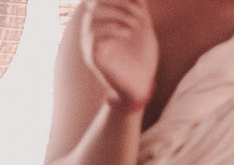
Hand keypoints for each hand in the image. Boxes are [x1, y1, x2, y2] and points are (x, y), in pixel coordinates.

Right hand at [83, 0, 157, 114]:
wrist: (140, 87)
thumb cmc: (142, 60)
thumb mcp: (143, 28)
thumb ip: (138, 8)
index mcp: (101, 24)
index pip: (97, 1)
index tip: (138, 2)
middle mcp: (91, 33)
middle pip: (93, 4)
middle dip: (119, 3)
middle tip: (139, 12)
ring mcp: (89, 46)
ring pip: (93, 17)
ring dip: (118, 15)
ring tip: (136, 24)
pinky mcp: (92, 58)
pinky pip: (94, 35)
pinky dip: (113, 29)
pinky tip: (128, 34)